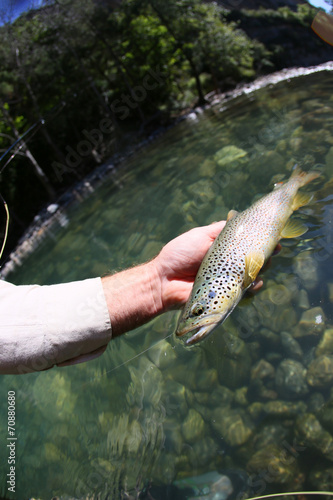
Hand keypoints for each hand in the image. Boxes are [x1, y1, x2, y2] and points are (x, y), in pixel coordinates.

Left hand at [153, 223, 280, 309]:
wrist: (164, 280)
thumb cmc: (180, 254)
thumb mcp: (201, 235)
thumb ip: (220, 229)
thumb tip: (238, 218)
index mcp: (223, 249)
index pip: (247, 244)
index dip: (262, 240)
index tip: (275, 236)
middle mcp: (228, 264)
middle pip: (255, 259)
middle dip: (266, 254)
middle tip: (272, 251)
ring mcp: (228, 280)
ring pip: (253, 275)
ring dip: (261, 269)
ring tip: (262, 265)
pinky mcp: (226, 295)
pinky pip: (245, 293)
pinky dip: (253, 287)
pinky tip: (255, 282)